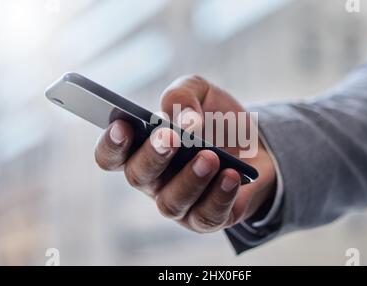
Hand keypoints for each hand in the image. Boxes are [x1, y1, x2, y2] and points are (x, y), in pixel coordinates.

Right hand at [94, 75, 275, 232]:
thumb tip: (185, 120)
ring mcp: (179, 202)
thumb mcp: (200, 93)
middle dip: (153, 156)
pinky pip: (206, 215)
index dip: (111, 144)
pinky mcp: (206, 218)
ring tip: (210, 157)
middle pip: (138, 176)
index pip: (111, 155)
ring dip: (190, 179)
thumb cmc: (217, 121)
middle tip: (169, 137)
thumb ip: (183, 95)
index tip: (123, 125)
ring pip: (171, 202)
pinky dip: (220, 196)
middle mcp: (154, 179)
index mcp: (143, 148)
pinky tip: (231, 175)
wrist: (256, 146)